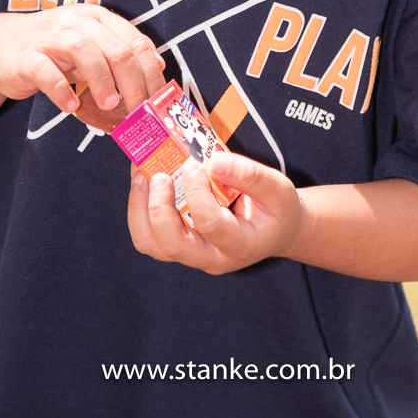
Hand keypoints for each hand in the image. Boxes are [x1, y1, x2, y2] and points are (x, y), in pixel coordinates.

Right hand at [0, 3, 165, 116]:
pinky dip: (62, 91)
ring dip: (103, 82)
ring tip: (110, 107)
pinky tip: (72, 106)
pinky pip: (46, 72)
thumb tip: (159, 66)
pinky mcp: (25, 57)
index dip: (151, 73)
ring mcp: (49, 37)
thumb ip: (121, 53)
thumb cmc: (52, 51)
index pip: (136, 42)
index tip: (157, 101)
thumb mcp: (91, 46)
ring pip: (84, 51)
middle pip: (116, 49)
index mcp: (98, 18)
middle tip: (139, 111)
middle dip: (133, 84)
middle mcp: (76, 21)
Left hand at [127, 151, 305, 273]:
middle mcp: (212, 257)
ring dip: (140, 210)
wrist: (278, 231)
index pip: (211, 225)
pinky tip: (145, 181)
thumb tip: (212, 160)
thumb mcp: (277, 188)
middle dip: (158, 208)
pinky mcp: (181, 245)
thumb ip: (249, 175)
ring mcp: (193, 255)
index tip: (195, 164)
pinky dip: (140, 209)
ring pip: (153, 245)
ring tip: (142, 175)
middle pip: (173, 245)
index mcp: (240, 245)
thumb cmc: (278, 210)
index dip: (197, 193)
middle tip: (160, 174)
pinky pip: (150, 236)